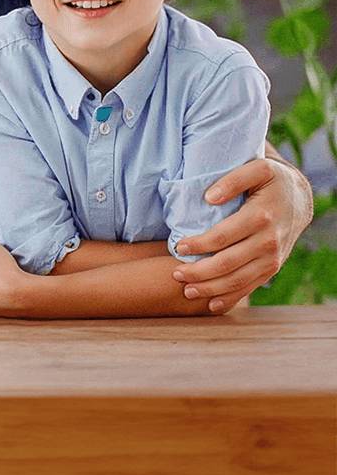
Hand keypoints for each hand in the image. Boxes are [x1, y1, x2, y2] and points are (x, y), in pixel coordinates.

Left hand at [172, 157, 313, 312]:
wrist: (298, 198)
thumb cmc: (270, 180)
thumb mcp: (256, 168)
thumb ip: (233, 180)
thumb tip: (209, 198)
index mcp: (261, 217)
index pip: (224, 236)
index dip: (200, 244)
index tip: (179, 246)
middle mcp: (269, 242)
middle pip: (229, 263)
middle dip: (200, 272)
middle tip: (176, 275)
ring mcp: (272, 259)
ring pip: (239, 280)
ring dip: (212, 289)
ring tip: (187, 291)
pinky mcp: (272, 268)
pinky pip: (250, 287)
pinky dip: (231, 298)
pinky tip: (212, 306)